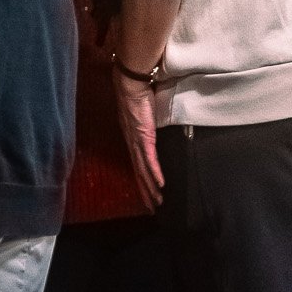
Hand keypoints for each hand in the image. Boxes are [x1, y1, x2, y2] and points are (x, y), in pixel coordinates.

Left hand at [113, 68, 163, 211]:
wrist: (131, 84)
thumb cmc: (138, 94)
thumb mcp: (142, 112)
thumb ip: (147, 122)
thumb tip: (154, 125)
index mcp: (132, 139)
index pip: (137, 165)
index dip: (141, 181)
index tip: (147, 194)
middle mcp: (132, 144)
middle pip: (138, 174)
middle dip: (145, 192)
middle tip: (152, 208)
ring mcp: (137, 142)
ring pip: (143, 171)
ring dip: (150, 188)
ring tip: (157, 203)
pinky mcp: (144, 137)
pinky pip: (150, 160)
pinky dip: (155, 174)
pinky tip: (160, 185)